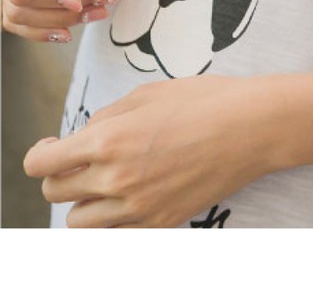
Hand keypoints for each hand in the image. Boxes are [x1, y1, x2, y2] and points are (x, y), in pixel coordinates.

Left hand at [23, 75, 268, 227]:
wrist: (255, 127)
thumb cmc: (207, 100)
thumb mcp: (151, 93)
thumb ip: (108, 115)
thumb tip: (85, 135)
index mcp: (109, 140)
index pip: (41, 165)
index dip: (40, 154)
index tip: (52, 148)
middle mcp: (116, 178)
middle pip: (55, 193)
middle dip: (62, 174)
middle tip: (83, 160)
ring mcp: (138, 207)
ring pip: (78, 223)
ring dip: (83, 202)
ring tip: (106, 183)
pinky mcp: (161, 223)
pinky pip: (115, 236)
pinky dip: (113, 222)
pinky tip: (129, 198)